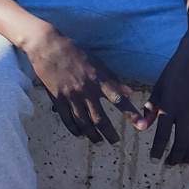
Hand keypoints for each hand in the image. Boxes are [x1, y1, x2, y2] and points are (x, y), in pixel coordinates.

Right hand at [22, 27, 146, 143]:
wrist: (47, 47)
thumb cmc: (74, 52)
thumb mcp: (97, 62)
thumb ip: (113, 79)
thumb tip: (129, 92)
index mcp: (98, 79)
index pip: (118, 99)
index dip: (130, 113)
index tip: (140, 125)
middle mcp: (86, 90)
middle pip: (99, 118)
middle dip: (109, 133)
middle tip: (114, 141)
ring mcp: (70, 96)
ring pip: (83, 122)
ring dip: (92, 134)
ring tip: (98, 141)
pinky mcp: (57, 98)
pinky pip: (67, 119)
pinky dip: (74, 129)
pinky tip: (79, 134)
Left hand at [143, 34, 188, 165]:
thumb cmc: (176, 69)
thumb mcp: (159, 87)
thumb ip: (150, 108)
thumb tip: (142, 128)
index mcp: (169, 105)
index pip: (162, 135)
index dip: (158, 150)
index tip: (154, 160)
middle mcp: (186, 112)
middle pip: (181, 143)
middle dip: (174, 157)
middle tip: (169, 165)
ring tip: (182, 162)